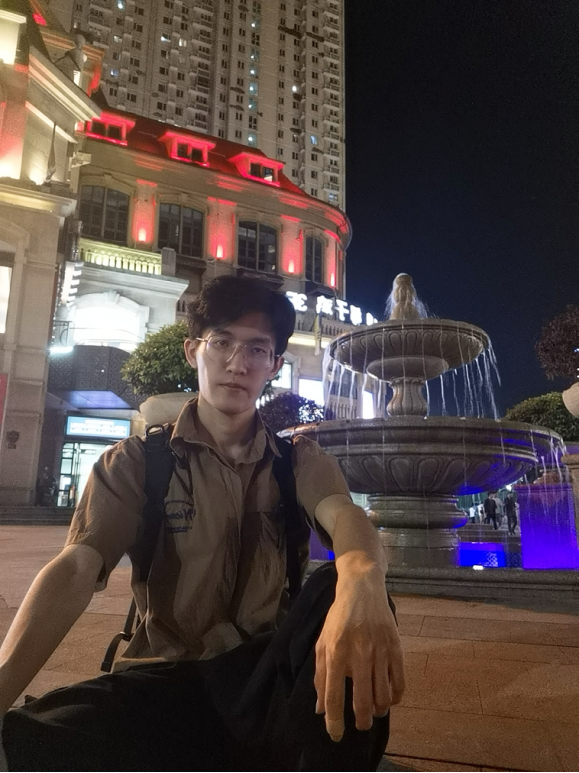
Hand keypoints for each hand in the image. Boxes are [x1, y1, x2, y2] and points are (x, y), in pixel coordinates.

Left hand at [314, 567, 404, 741]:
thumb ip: (320, 675)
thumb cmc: (339, 617)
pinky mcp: (395, 646)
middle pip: (362, 701)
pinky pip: (399, 683)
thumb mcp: (323, 642)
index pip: (334, 695)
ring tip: (374, 710)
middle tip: (361, 725)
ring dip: (379, 710)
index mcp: (335, 651)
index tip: (335, 734)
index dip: (334, 720)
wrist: (362, 588)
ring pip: (383, 696)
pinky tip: (388, 697)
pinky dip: (395, 697)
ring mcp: (379, 649)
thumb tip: (321, 708)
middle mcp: (358, 652)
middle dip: (362, 721)